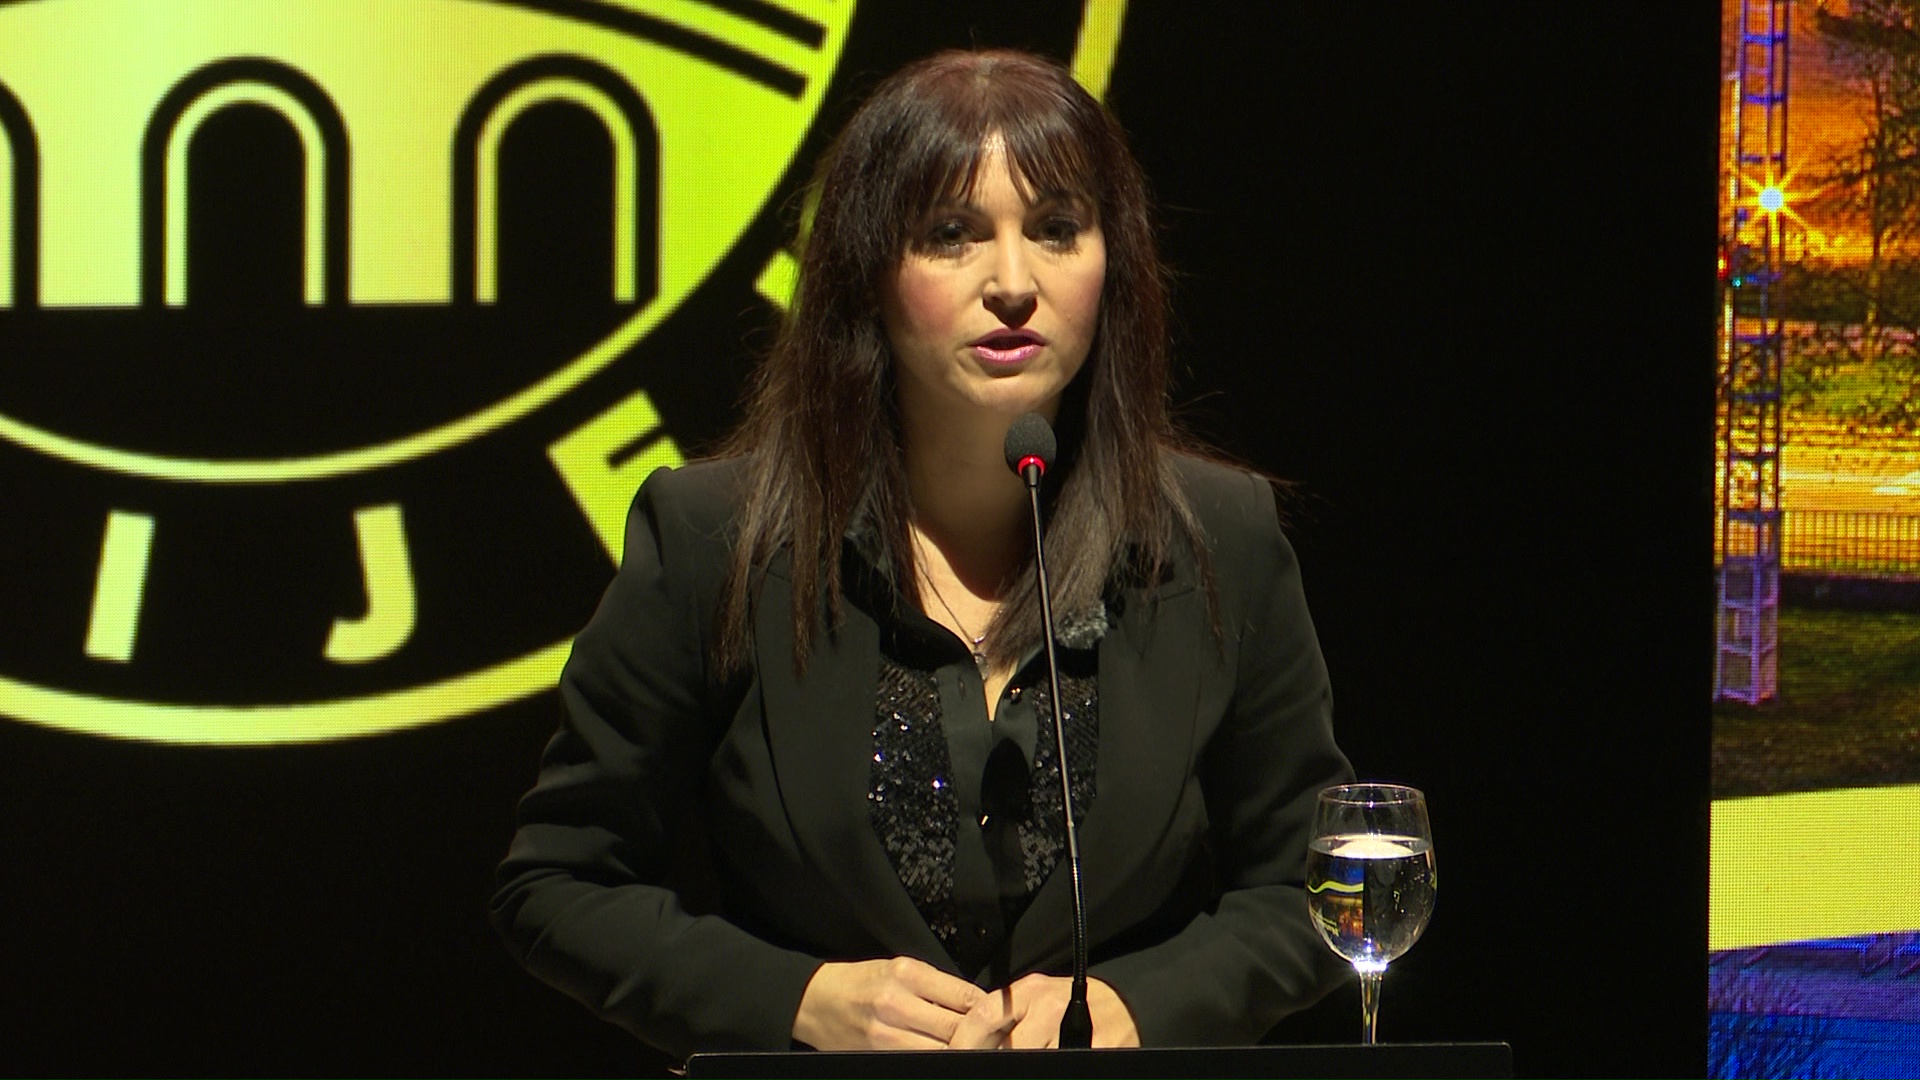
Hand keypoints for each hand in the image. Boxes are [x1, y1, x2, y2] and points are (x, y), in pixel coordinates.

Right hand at [792, 957, 989, 1049]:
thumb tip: (978, 1003)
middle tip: (997, 1039)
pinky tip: (944, 1056)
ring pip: (941, 1052)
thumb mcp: (899, 968)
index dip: (988, 1010)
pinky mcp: (878, 1055)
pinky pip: (918, 1062)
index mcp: (906, 974)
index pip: (965, 996)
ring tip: (974, 1050)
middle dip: (980, 1036)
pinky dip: (936, 1060)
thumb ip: (937, 986)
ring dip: (961, 1052)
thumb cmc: (861, 982)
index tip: (1000, 1016)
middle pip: (957, 1029)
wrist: (815, 1001)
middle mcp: (896, 1003)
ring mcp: (886, 1034)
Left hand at [949, 974, 1140, 1048]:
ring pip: (1035, 1059)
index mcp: (1030, 990)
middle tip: (998, 1063)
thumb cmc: (1075, 1005)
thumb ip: (1007, 1019)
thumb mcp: (1038, 1000)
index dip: (964, 1041)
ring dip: (1030, 1064)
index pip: (984, 1015)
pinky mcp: (1102, 1047)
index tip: (954, 1056)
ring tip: (1034, 1061)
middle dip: (1000, 1058)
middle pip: (1009, 1047)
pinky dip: (1055, 1067)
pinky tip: (1055, 1065)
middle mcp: (1051, 1004)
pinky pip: (1066, 1064)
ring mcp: (1077, 1026)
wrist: (1127, 1003)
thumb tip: (968, 1044)